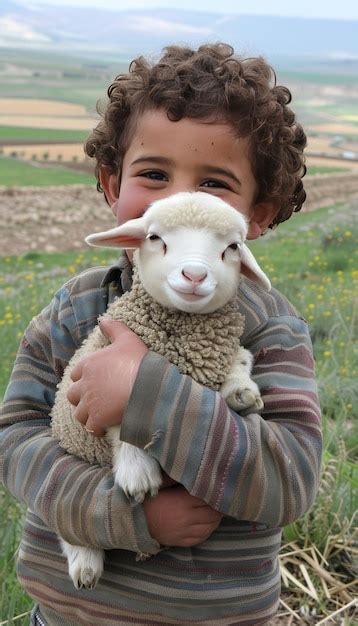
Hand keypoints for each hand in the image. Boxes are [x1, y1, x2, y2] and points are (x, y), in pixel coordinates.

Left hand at [66, 319, 147, 436]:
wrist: (147, 388)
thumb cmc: (138, 362)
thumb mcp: (127, 339)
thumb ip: (114, 328)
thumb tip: (103, 319)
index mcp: (88, 364)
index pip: (76, 373)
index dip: (83, 378)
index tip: (92, 382)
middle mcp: (84, 384)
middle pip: (73, 394)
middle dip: (81, 398)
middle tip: (93, 400)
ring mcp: (89, 403)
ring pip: (79, 413)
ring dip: (86, 415)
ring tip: (97, 416)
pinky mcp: (97, 419)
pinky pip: (90, 427)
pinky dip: (94, 428)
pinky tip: (102, 428)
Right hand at [143, 486, 221, 546]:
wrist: (136, 520)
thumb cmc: (150, 500)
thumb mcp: (165, 485)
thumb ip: (180, 480)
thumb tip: (194, 470)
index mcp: (184, 502)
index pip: (208, 499)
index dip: (216, 495)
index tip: (220, 491)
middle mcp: (187, 518)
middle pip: (212, 514)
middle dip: (219, 508)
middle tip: (221, 502)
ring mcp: (185, 532)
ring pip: (209, 528)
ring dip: (215, 521)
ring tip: (217, 513)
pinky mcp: (181, 541)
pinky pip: (201, 538)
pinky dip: (208, 532)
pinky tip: (209, 526)